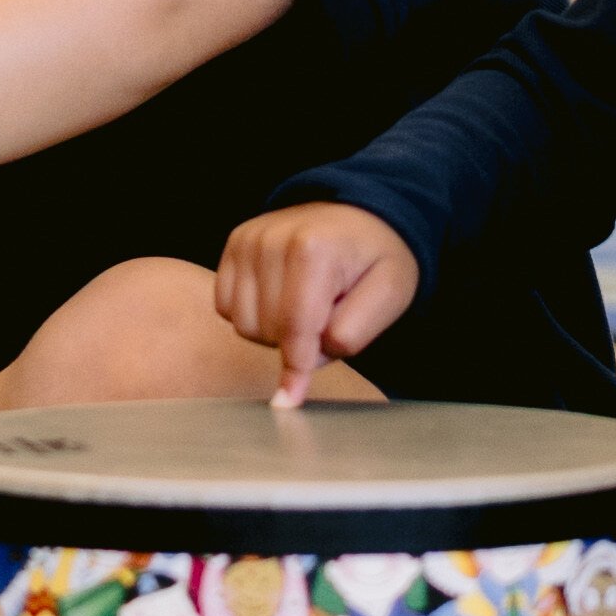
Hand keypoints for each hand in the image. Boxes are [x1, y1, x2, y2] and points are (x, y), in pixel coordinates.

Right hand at [215, 204, 418, 409]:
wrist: (361, 213)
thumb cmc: (377, 258)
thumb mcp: (389, 296)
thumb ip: (348, 337)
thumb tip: (296, 380)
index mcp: (314, 249)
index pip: (294, 327)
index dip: (296, 369)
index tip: (289, 402)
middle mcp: (272, 239)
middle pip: (266, 331)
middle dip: (297, 341)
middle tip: (327, 318)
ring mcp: (248, 240)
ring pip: (242, 323)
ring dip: (273, 329)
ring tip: (306, 305)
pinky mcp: (234, 244)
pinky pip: (226, 307)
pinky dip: (253, 313)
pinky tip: (281, 296)